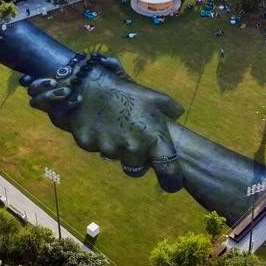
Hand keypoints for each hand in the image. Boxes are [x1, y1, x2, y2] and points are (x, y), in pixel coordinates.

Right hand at [20, 53, 184, 192]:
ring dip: (116, 147)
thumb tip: (178, 114)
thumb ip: (169, 108)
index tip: (171, 183)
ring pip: (116, 157)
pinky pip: (96, 149)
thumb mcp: (151, 97)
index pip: (169, 171)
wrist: (87, 82)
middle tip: (130, 137)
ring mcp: (109, 148)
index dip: (171, 181)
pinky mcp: (89, 145)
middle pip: (137, 168)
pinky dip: (97, 140)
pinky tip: (97, 122)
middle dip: (135, 157)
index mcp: (153, 137)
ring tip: (112, 124)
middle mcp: (133, 147)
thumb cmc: (125, 91)